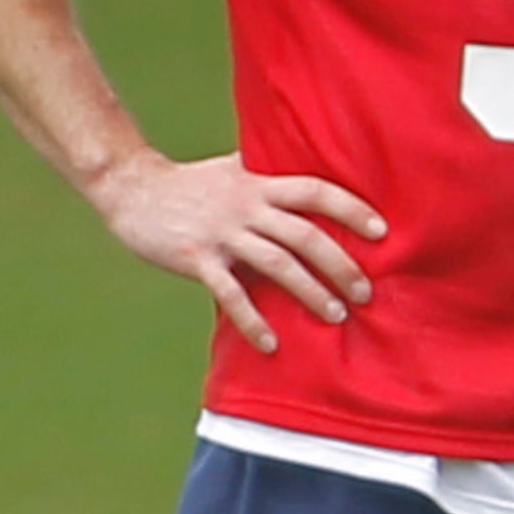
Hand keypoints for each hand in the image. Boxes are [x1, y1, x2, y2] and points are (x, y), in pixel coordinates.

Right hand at [88, 149, 385, 354]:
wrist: (132, 188)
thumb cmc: (192, 183)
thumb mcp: (237, 169)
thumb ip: (270, 176)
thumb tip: (313, 176)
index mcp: (260, 183)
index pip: (316, 191)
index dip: (350, 208)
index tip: (382, 230)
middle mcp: (246, 206)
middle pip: (304, 234)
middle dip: (340, 264)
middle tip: (367, 291)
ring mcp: (222, 233)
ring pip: (277, 265)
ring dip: (310, 292)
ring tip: (337, 315)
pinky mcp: (196, 258)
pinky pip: (230, 293)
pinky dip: (252, 320)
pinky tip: (271, 344)